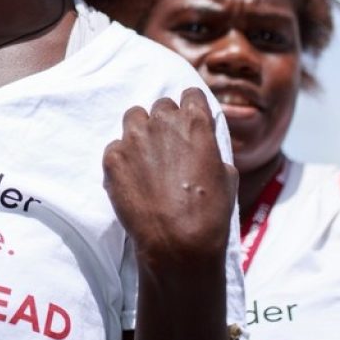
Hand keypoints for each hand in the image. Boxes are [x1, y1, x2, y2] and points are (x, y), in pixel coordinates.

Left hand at [103, 87, 236, 265]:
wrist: (178, 244)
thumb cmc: (210, 213)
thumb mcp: (226, 174)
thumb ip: (209, 147)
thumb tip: (201, 141)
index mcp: (195, 122)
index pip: (190, 95)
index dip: (190, 108)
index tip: (188, 120)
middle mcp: (162, 122)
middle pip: (161, 106)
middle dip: (165, 123)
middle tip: (168, 148)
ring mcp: (134, 137)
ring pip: (134, 118)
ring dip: (141, 131)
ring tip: (147, 158)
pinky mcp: (112, 156)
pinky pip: (117, 146)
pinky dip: (123, 158)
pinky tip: (133, 180)